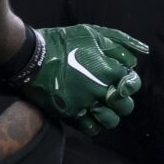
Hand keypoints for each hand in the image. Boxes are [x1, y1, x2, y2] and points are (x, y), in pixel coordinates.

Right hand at [17, 24, 146, 133]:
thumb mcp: (93, 34)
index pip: (133, 84)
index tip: (121, 81)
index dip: (129, 83)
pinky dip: (93, 124)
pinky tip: (89, 115)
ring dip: (109, 115)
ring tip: (101, 107)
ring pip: (110, 121)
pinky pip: (90, 128)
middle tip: (111, 96)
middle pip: (125, 106)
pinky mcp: (69, 114)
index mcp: (108, 71)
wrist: (29, 56)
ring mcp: (84, 104)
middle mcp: (99, 90)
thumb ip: (118, 45)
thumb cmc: (62, 42)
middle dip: (121, 101)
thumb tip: (135, 61)